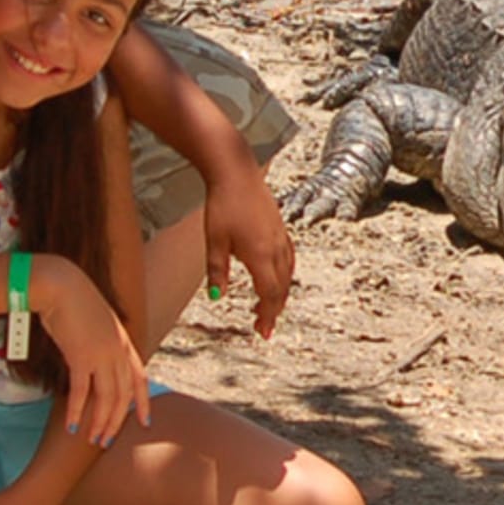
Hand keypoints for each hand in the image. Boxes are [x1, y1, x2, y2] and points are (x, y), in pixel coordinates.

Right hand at [28, 259, 150, 447]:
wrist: (61, 285)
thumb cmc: (73, 302)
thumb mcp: (96, 323)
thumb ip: (101, 343)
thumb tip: (92, 362)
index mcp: (125, 342)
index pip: (140, 378)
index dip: (143, 402)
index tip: (145, 421)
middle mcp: (118, 351)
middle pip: (123, 395)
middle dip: (115, 421)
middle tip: (105, 440)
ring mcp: (102, 354)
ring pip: (107, 398)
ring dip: (99, 422)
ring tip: (91, 439)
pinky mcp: (81, 357)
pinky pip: (82, 393)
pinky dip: (77, 411)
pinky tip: (72, 425)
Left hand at [199, 175, 295, 336]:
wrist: (236, 173)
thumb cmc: (222, 205)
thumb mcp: (214, 242)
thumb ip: (217, 272)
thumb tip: (217, 297)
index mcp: (260, 255)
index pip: (269, 293)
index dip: (268, 315)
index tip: (263, 331)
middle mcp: (275, 248)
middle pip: (281, 288)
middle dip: (274, 309)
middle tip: (263, 326)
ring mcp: (280, 236)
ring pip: (288, 274)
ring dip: (280, 294)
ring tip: (269, 306)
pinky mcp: (280, 227)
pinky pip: (289, 258)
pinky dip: (285, 274)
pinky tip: (278, 277)